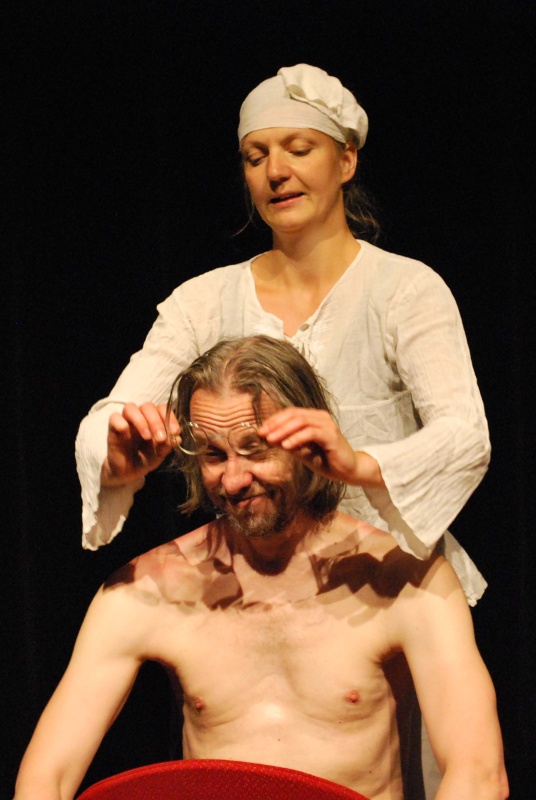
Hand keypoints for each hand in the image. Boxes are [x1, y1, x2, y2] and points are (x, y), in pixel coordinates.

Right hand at [101, 403, 180, 486]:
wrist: (128, 473)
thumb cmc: (145, 459)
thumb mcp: (160, 454)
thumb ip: (168, 445)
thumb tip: (177, 438)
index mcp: (154, 419)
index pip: (162, 408)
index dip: (169, 417)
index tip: (175, 432)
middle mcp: (140, 417)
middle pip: (147, 406)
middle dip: (156, 421)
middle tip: (160, 438)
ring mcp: (126, 421)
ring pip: (130, 408)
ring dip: (141, 421)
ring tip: (147, 437)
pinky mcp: (112, 428)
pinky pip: (114, 418)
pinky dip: (122, 424)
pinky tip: (127, 436)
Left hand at [259, 408, 383, 486]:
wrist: (348, 470)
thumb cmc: (326, 460)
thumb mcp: (302, 451)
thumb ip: (287, 443)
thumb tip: (267, 438)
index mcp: (313, 418)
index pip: (290, 413)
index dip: (274, 420)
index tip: (260, 431)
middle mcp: (321, 417)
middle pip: (294, 414)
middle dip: (276, 424)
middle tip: (263, 434)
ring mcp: (327, 424)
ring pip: (301, 421)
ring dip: (283, 430)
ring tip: (271, 440)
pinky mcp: (332, 435)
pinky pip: (311, 433)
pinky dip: (296, 438)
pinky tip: (286, 446)